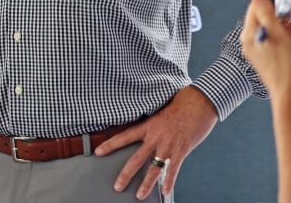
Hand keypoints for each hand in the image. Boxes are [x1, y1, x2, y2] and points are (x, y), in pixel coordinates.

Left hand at [94, 86, 216, 199]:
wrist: (198, 102)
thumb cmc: (179, 104)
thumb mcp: (159, 110)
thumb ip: (150, 122)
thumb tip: (144, 128)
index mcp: (147, 126)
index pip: (124, 137)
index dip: (110, 145)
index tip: (97, 152)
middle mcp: (155, 137)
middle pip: (136, 159)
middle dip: (125, 174)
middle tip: (117, 186)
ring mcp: (168, 145)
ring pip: (154, 169)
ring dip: (146, 184)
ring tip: (139, 196)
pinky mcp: (182, 150)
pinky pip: (174, 170)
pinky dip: (169, 182)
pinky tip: (164, 192)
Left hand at [240, 0, 290, 96]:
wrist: (290, 95)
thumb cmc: (285, 69)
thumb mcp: (278, 36)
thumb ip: (268, 15)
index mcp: (249, 36)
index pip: (253, 8)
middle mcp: (252, 42)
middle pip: (265, 18)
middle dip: (279, 15)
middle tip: (287, 18)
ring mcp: (261, 50)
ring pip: (273, 28)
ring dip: (283, 26)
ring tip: (289, 32)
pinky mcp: (270, 56)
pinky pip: (277, 39)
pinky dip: (285, 36)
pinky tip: (290, 39)